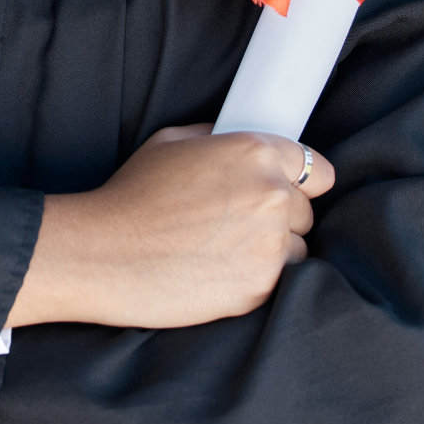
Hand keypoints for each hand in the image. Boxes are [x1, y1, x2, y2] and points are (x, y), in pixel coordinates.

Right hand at [8, 123, 333, 330]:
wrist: (106, 253)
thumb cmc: (133, 194)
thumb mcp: (170, 142)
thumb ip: (216, 138)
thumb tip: (237, 142)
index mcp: (255, 153)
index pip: (317, 169)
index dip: (302, 181)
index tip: (292, 190)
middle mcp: (272, 194)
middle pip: (305, 210)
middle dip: (279, 216)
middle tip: (237, 223)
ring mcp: (270, 243)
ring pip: (295, 248)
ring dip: (272, 250)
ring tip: (226, 249)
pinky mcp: (262, 285)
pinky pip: (279, 280)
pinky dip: (257, 277)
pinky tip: (220, 270)